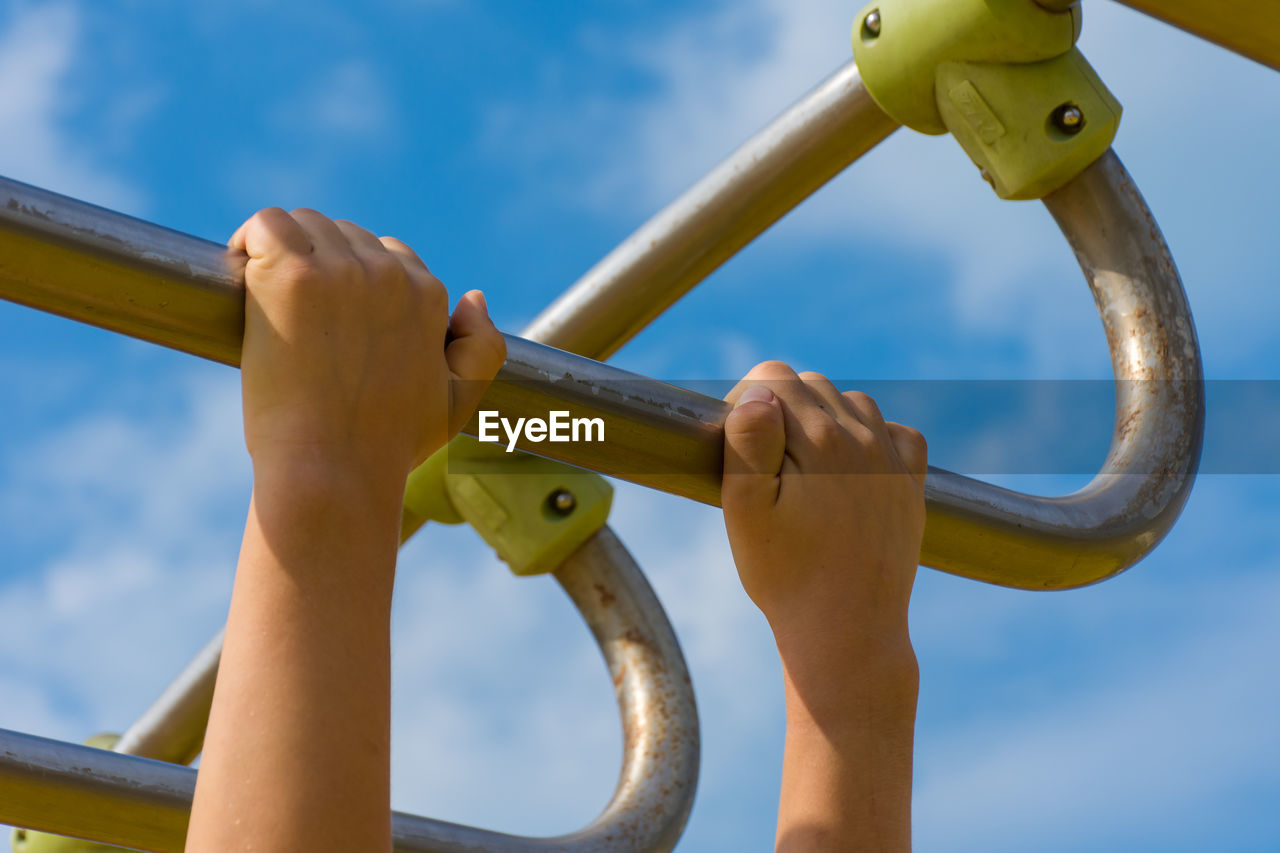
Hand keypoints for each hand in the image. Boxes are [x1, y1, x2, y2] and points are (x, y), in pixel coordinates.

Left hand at [232, 207, 505, 486]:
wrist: (333, 470)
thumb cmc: (389, 447)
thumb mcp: (458, 404)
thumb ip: (482, 350)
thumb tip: (472, 297)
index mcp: (428, 296)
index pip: (390, 256)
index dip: (355, 281)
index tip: (329, 315)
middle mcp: (390, 274)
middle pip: (345, 234)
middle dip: (319, 263)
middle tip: (293, 312)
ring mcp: (339, 270)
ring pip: (304, 224)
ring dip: (282, 250)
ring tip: (264, 294)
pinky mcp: (291, 275)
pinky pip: (267, 225)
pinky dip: (249, 239)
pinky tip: (240, 273)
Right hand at [722, 362, 925, 851]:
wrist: (849, 630)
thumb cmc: (786, 574)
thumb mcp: (746, 511)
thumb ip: (748, 443)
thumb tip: (761, 393)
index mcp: (819, 438)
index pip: (773, 376)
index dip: (745, 401)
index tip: (740, 446)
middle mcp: (864, 437)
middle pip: (812, 385)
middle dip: (784, 410)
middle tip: (769, 469)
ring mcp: (894, 458)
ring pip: (852, 402)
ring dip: (825, 422)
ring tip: (806, 475)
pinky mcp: (913, 481)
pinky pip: (894, 431)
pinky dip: (871, 439)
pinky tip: (849, 475)